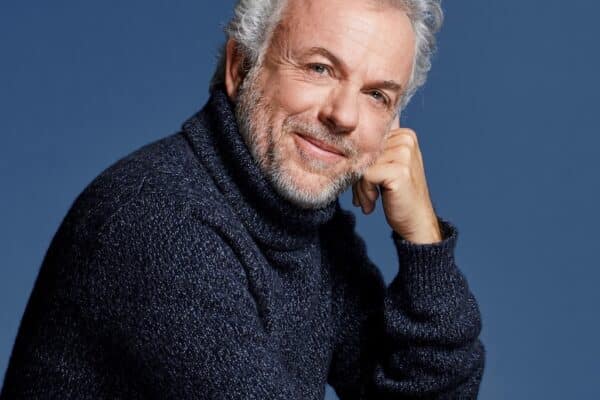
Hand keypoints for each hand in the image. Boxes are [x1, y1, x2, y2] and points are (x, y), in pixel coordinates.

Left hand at [351, 116, 441, 243]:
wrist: (416, 222)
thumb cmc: (397, 197)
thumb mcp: (384, 168)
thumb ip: (371, 154)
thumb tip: (340, 146)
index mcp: (403, 135)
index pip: (366, 144)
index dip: (359, 165)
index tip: (364, 185)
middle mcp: (406, 140)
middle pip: (363, 153)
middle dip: (357, 178)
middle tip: (364, 197)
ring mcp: (404, 154)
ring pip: (361, 165)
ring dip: (360, 188)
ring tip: (369, 201)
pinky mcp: (399, 170)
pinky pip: (365, 176)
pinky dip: (364, 192)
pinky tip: (372, 203)